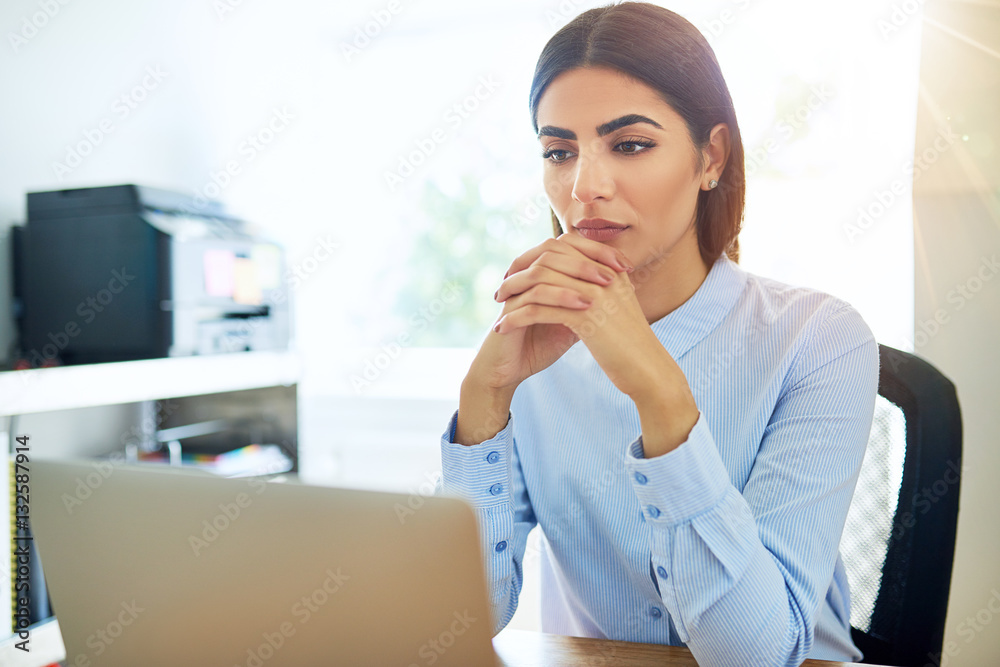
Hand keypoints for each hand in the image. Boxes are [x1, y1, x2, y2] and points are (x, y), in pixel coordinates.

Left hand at [493, 233, 698, 454]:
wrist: (648, 370)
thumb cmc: (630, 344)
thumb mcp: (616, 307)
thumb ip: (597, 289)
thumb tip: (572, 282)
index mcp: (609, 268)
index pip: (563, 246)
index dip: (534, 255)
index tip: (516, 270)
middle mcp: (602, 274)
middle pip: (548, 258)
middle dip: (519, 271)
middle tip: (501, 287)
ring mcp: (594, 293)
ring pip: (540, 282)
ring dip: (513, 293)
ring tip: (498, 306)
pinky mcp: (585, 317)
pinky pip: (539, 310)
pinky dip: (517, 317)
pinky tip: (503, 327)